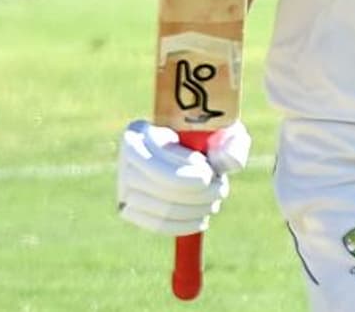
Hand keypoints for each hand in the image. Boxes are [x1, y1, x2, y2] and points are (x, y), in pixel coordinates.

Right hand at [117, 120, 250, 235]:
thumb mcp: (221, 129)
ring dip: (196, 210)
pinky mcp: (128, 208)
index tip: (211, 174)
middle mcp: (124, 161)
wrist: (185, 146)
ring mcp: (123, 187)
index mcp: (138, 134)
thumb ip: (231, 144)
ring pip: (163, 210)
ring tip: (213, 202)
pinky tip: (201, 219)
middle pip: (164, 190)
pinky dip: (184, 225)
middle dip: (200, 195)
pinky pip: (157, 224)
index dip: (190, 177)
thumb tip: (231, 163)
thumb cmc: (206, 134)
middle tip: (220, 189)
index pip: (162, 166)